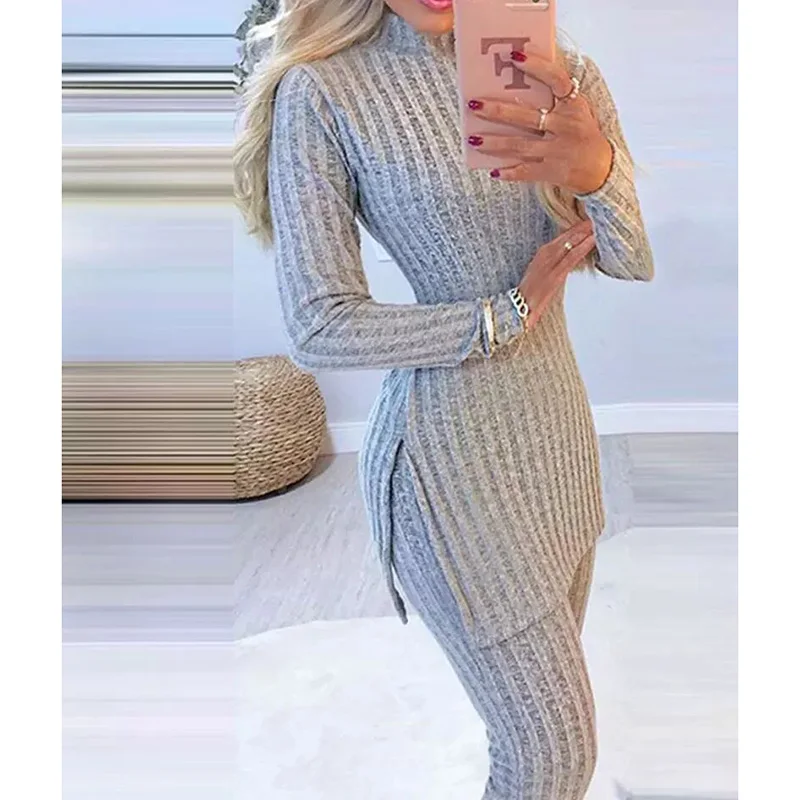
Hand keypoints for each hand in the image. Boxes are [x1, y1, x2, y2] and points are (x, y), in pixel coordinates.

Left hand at [467, 50, 612, 193]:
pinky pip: (526, 171)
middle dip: (497, 110)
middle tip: (473, 104)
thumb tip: (522, 79)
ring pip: (519, 145)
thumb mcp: (578, 110)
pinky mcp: (552, 171)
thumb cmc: (583, 135)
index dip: (537, 67)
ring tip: (473, 138)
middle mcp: (565, 126)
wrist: (602, 169)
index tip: (515, 57)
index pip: (556, 80)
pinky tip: (493, 172)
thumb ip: (557, 97)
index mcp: (573, 106)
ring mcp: (557, 150)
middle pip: (526, 116)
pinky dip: (509, 172)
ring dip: (494, 143)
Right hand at [518, 220, 595, 329]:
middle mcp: (545, 254)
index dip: (575, 227)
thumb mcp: (541, 271)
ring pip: (570, 244)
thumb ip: (554, 262)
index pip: (562, 236)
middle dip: (581, 227)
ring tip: (597, 226)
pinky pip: (572, 258)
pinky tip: (592, 241)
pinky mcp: (556, 275)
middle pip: (567, 237)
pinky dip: (583, 248)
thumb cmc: (531, 290)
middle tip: (595, 217)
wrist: (521, 305)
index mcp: (542, 253)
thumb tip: (568, 256)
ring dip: (584, 234)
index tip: (586, 220)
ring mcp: (551, 264)